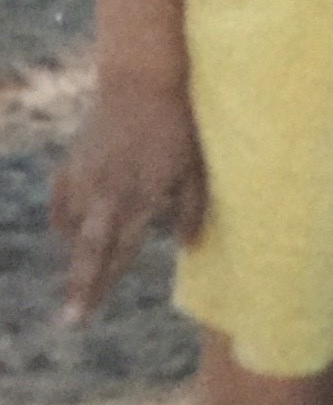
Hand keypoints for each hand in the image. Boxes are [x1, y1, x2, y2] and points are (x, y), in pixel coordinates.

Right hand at [50, 76, 206, 322]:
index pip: (116, 255)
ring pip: (73, 228)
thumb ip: (191, 208)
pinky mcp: (73, 162)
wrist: (139, 81)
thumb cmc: (178, 126)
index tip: (84, 316)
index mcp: (137, 199)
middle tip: (69, 322)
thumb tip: (186, 246)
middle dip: (80, 287)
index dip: (101, 287)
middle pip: (87, 252)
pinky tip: (73, 233)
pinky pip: (63, 202)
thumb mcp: (196, 168)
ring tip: (84, 276)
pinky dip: (67, 220)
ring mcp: (83, 178)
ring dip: (79, 253)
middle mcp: (104, 194)